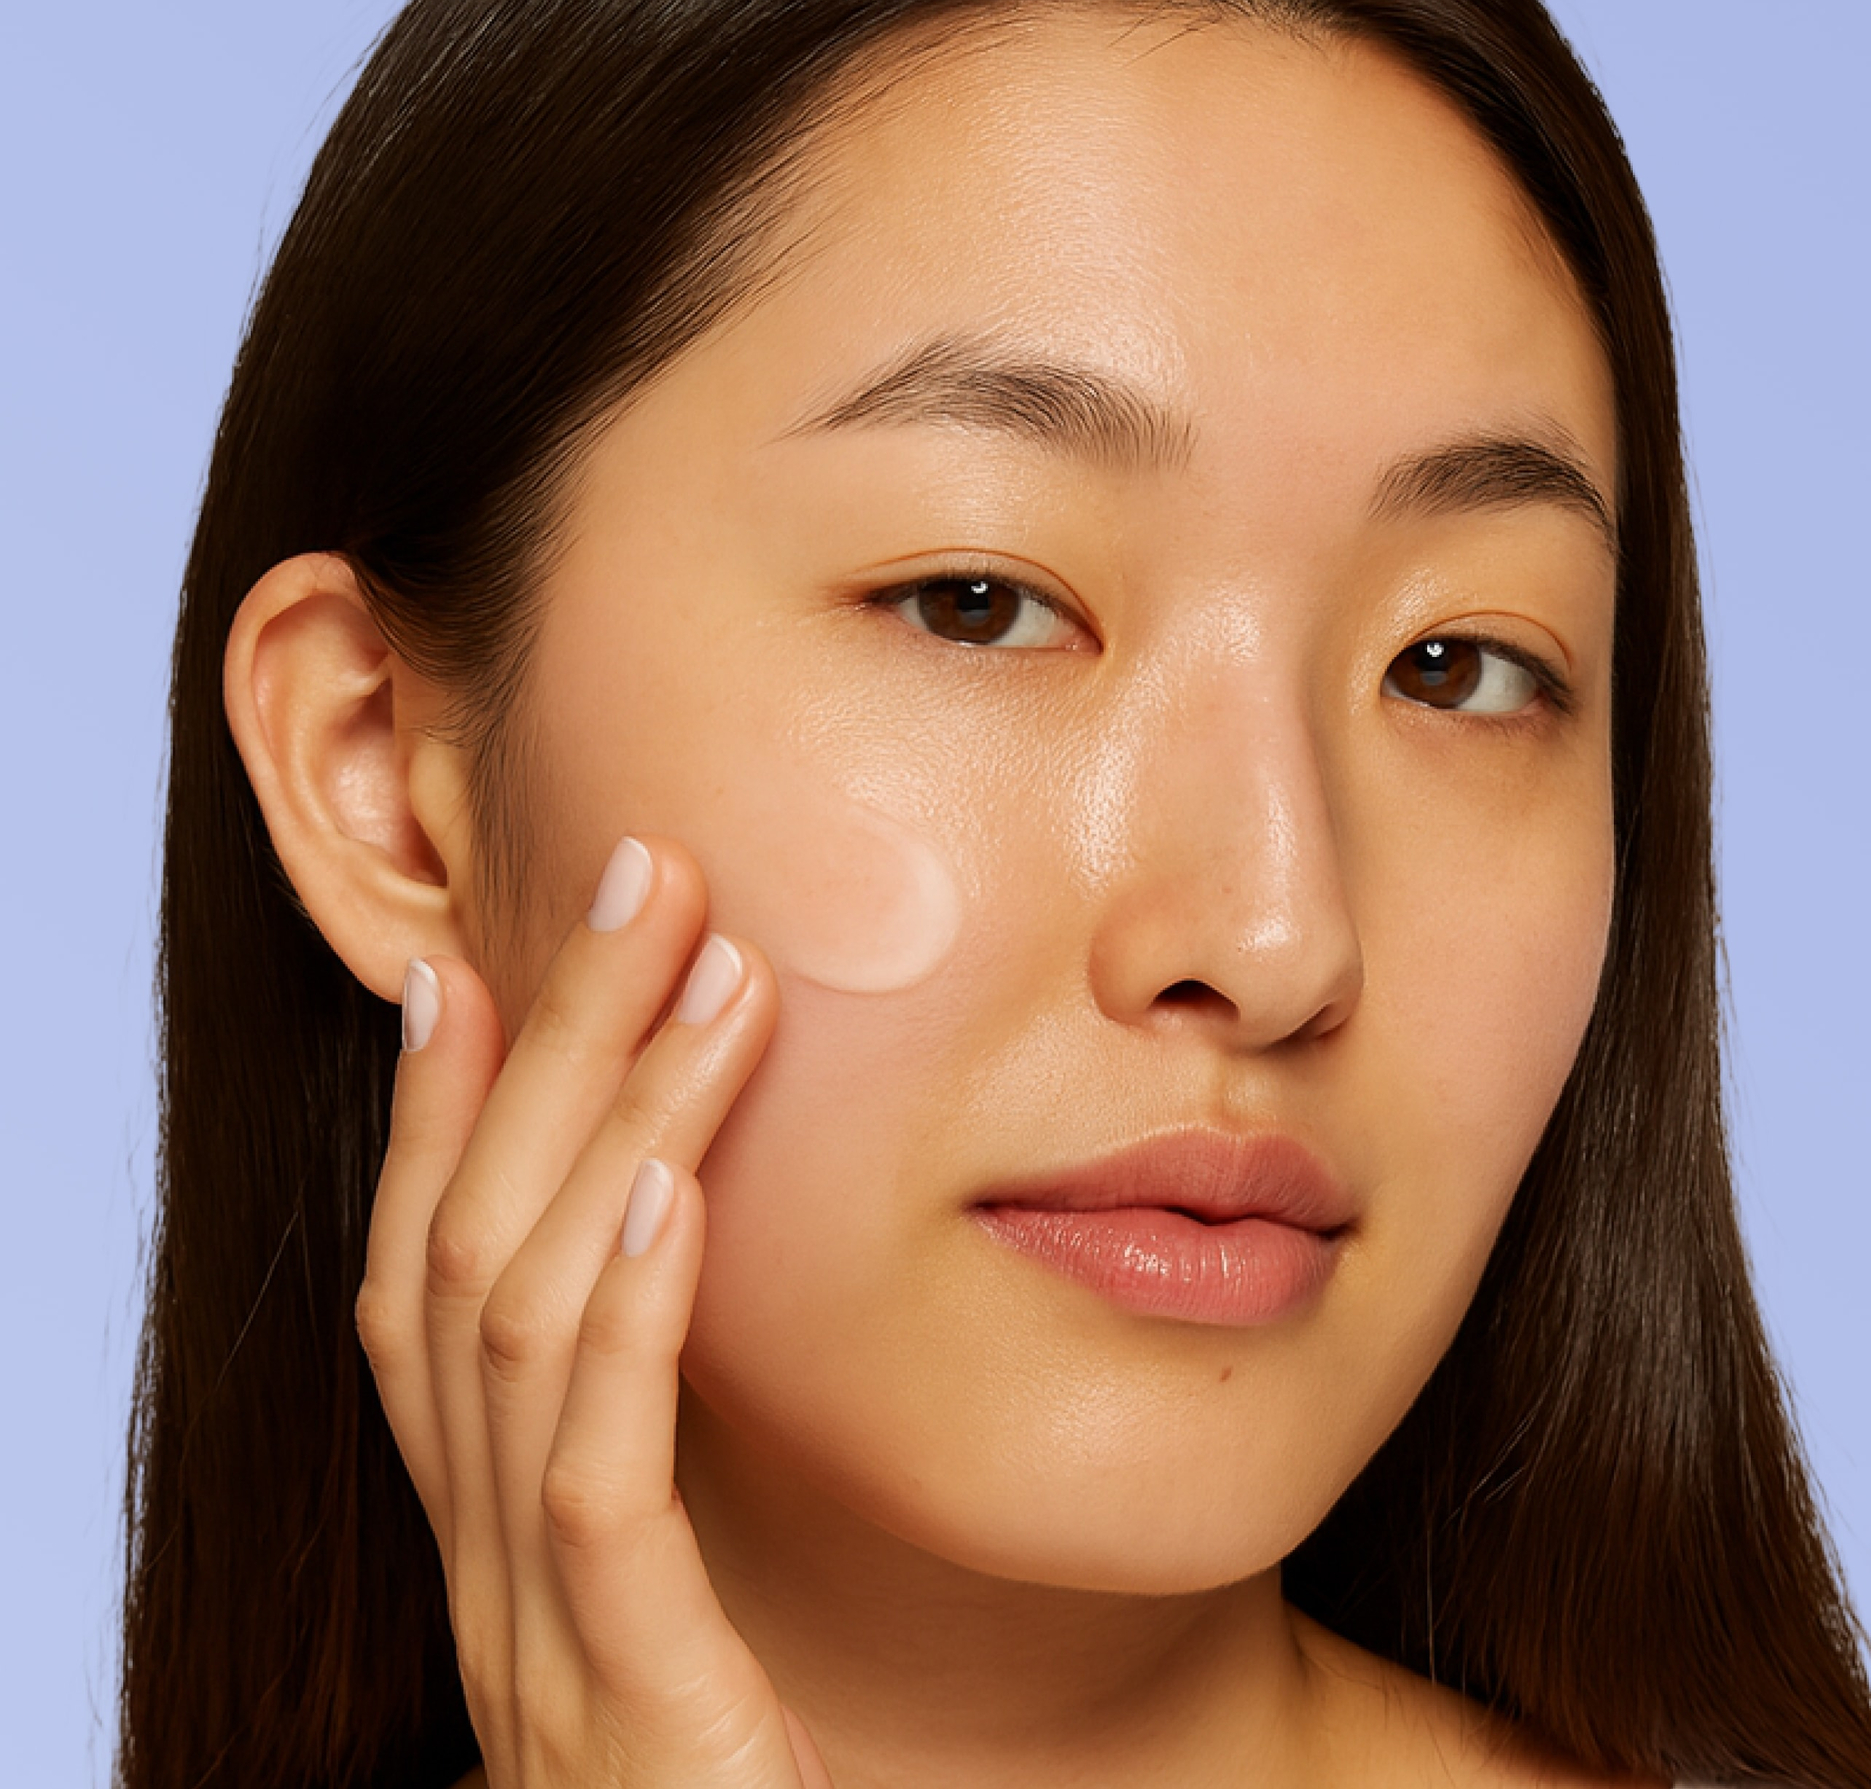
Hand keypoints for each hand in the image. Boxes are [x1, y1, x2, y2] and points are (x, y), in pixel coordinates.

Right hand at [356, 836, 832, 1787]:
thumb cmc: (741, 1780)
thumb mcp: (684, 1591)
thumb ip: (659, 1456)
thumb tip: (689, 1273)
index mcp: (492, 1541)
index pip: (421, 1291)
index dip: (435, 1119)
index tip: (468, 967)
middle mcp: (478, 1576)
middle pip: (464, 1257)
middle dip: (544, 1051)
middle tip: (632, 879)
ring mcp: (531, 1644)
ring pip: (519, 1328)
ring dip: (612, 1125)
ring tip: (702, 971)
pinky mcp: (623, 1710)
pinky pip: (593, 1479)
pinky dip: (626, 1313)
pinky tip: (676, 1185)